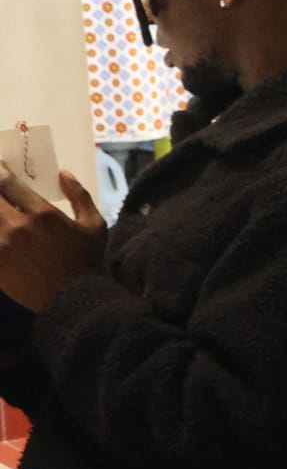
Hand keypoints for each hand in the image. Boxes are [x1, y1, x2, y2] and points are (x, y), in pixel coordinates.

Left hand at [0, 168, 106, 311]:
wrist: (72, 301)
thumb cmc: (87, 262)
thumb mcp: (95, 226)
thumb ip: (80, 196)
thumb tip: (64, 174)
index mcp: (43, 214)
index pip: (7, 182)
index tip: (0, 167)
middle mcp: (17, 225)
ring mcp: (2, 244)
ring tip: (0, 209)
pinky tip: (0, 229)